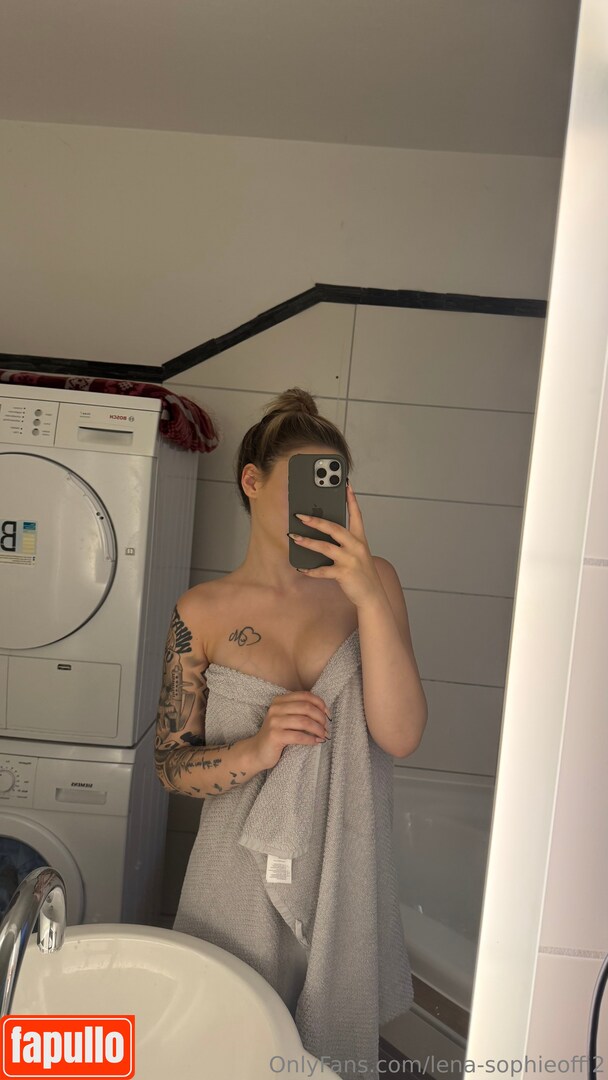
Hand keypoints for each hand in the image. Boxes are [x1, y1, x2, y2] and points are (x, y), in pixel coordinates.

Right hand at [251, 691, 330, 769]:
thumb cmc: (277, 734)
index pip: (305, 695)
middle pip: (306, 707)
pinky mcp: (275, 736)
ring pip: (304, 722)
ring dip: (318, 729)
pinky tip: (316, 742)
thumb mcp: (286, 718)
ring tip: (324, 735)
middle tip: (326, 727)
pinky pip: (299, 736)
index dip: (320, 703)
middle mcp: (276, 708)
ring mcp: (274, 722)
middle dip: (320, 717)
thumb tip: (325, 711)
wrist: (258, 751)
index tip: (327, 714)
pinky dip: (311, 739)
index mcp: (279, 700)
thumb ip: (300, 711)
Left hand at [288, 481, 383, 607]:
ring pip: (325, 547)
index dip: (351, 499)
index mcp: (360, 539)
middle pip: (335, 528)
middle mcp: (356, 547)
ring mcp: (350, 560)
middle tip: (301, 515)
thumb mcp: (358, 554)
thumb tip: (320, 534)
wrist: (372, 595)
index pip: (356, 515)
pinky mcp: (344, 573)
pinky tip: (301, 567)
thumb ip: (344, 543)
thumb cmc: (362, 573)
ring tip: (294, 537)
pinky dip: (310, 569)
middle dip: (316, 521)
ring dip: (308, 542)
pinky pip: (323, 570)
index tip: (346, 485)